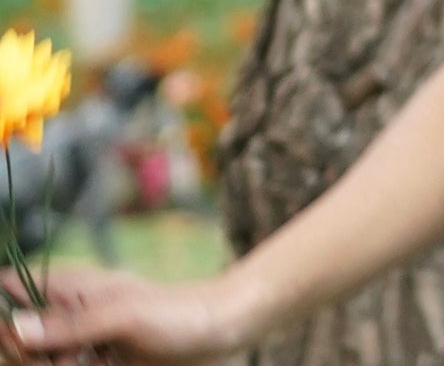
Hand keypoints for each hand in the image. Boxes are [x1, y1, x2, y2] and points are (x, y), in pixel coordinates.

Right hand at [0, 267, 246, 365]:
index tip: (20, 344)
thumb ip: (69, 325)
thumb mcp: (123, 318)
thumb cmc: (178, 314)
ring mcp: (80, 340)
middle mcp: (68, 312)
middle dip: (31, 357)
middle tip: (72, 361)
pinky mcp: (94, 361)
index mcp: (70, 286)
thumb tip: (13, 329)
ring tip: (92, 364)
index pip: (7, 288)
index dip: (4, 319)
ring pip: (38, 360)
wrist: (221, 331)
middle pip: (16, 339)